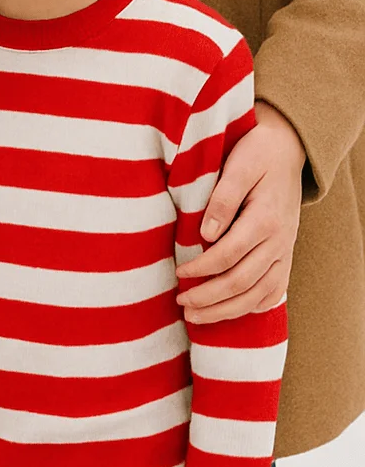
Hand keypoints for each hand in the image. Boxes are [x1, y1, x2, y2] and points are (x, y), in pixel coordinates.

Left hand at [176, 101, 303, 322]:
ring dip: (227, 310)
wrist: (287, 149)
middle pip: (242, 282)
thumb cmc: (257, 154)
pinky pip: (275, 290)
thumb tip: (206, 234)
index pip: (228, 255)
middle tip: (182, 305)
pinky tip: (233, 310)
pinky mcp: (285, 255)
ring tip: (197, 317)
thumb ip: (223, 199)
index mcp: (265, 219)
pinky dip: (254, 305)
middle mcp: (278, 241)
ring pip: (258, 294)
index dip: (201, 269)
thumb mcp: (238, 166)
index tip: (178, 273)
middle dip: (209, 299)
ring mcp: (284, 251)